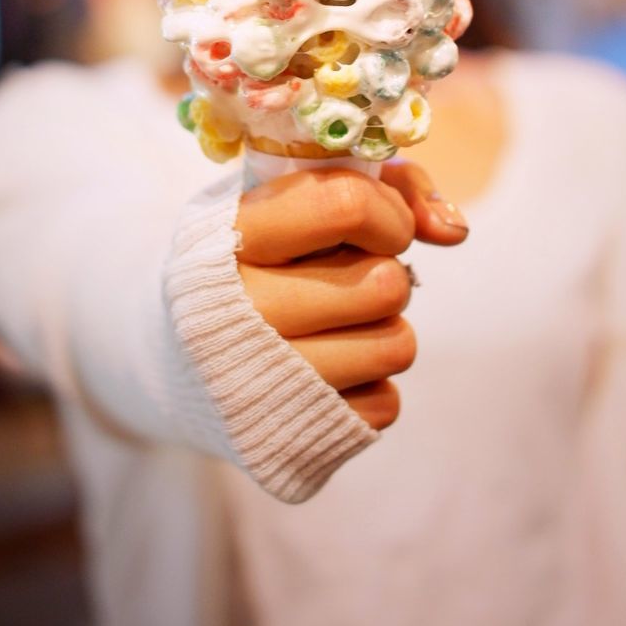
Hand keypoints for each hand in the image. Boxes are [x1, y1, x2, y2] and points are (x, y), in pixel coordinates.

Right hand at [235, 164, 467, 431]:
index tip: (376, 223)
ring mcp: (256, 382)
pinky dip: (370, 383)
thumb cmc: (254, 259)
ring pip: (396, 344)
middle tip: (351, 276)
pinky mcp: (282, 440)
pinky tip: (328, 366)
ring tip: (340, 320)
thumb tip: (454, 230)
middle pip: (384, 283)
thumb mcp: (290, 198)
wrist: (172, 361)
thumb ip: (386, 186)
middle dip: (387, 273)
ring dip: (383, 327)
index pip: (345, 204)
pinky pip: (385, 405)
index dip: (387, 211)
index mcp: (231, 233)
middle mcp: (236, 309)